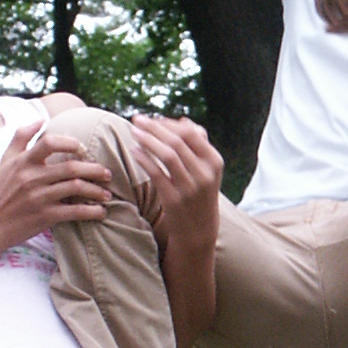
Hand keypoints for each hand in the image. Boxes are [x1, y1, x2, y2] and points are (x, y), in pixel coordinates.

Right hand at [0, 122, 111, 246]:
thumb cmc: (0, 191)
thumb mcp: (5, 160)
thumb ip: (21, 137)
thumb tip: (41, 120)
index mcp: (24, 162)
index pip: (50, 143)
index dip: (71, 143)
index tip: (83, 149)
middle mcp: (32, 178)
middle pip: (71, 167)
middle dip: (94, 169)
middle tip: (107, 173)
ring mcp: (39, 198)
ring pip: (76, 188)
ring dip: (96, 191)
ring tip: (107, 194)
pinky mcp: (45, 217)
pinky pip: (74, 212)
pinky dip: (91, 211)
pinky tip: (101, 212)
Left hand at [129, 113, 223, 249]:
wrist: (198, 229)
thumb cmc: (200, 192)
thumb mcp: (208, 169)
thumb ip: (199, 144)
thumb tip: (184, 120)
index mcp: (214, 162)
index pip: (190, 133)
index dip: (169, 123)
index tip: (154, 119)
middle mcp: (205, 174)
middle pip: (176, 141)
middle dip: (154, 127)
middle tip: (137, 119)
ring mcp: (190, 188)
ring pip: (166, 155)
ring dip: (147, 140)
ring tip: (133, 131)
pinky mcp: (173, 200)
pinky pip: (156, 174)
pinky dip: (144, 160)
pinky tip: (135, 151)